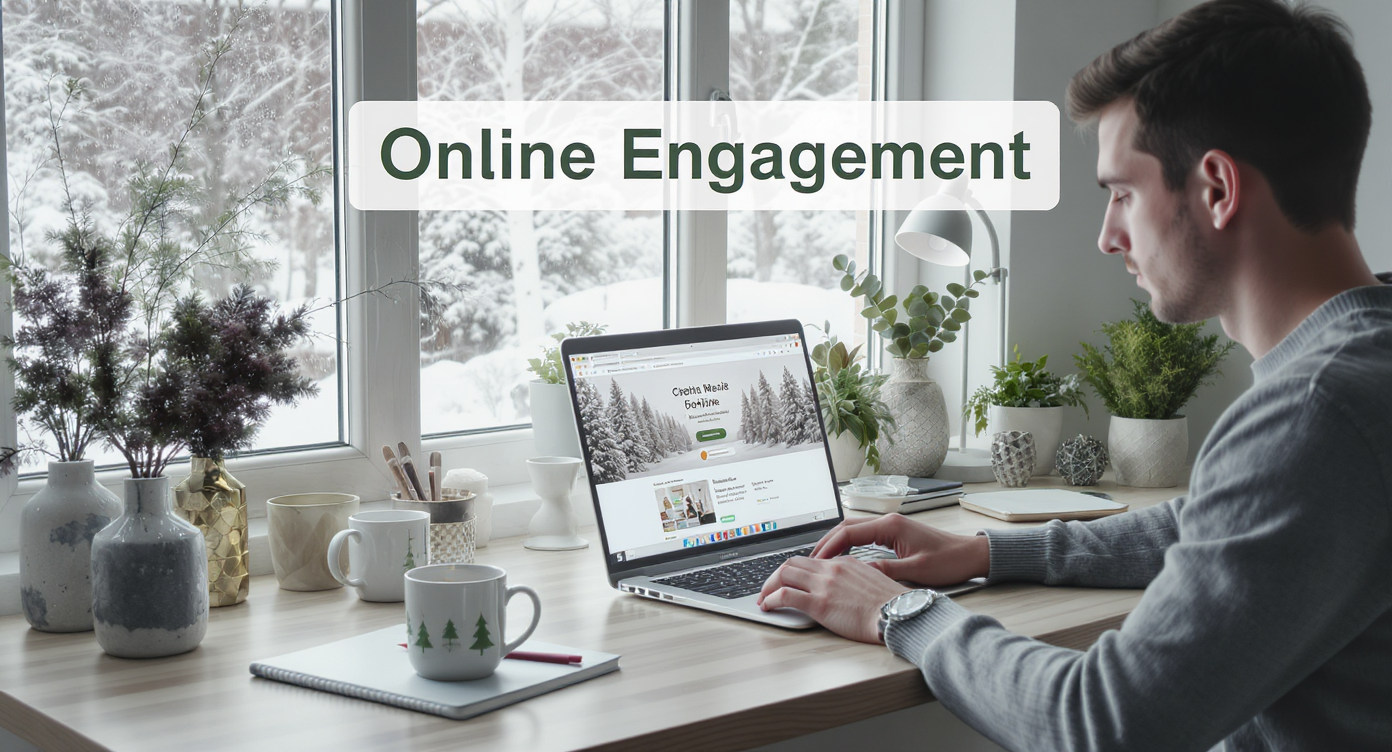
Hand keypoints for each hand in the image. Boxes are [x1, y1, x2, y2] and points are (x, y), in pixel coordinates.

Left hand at [757, 555, 907, 642]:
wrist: (901, 614)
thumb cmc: (894, 606)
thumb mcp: (876, 582)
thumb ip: (857, 580)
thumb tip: (847, 589)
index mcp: (846, 563)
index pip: (812, 560)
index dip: (796, 570)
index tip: (789, 580)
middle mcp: (832, 569)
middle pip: (793, 563)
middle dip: (776, 574)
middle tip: (770, 587)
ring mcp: (824, 585)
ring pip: (784, 574)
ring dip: (769, 586)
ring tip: (764, 598)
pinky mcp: (820, 603)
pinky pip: (785, 595)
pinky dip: (771, 599)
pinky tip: (768, 607)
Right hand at [810, 514, 989, 587]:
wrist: (971, 555)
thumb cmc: (949, 561)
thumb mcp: (916, 571)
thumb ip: (885, 571)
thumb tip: (858, 574)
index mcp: (891, 526)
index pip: (848, 533)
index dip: (829, 548)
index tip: (815, 563)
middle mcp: (888, 521)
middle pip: (846, 527)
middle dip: (826, 543)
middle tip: (810, 561)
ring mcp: (891, 526)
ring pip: (854, 530)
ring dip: (836, 543)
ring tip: (821, 560)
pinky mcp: (895, 534)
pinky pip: (864, 536)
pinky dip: (849, 545)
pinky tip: (843, 558)